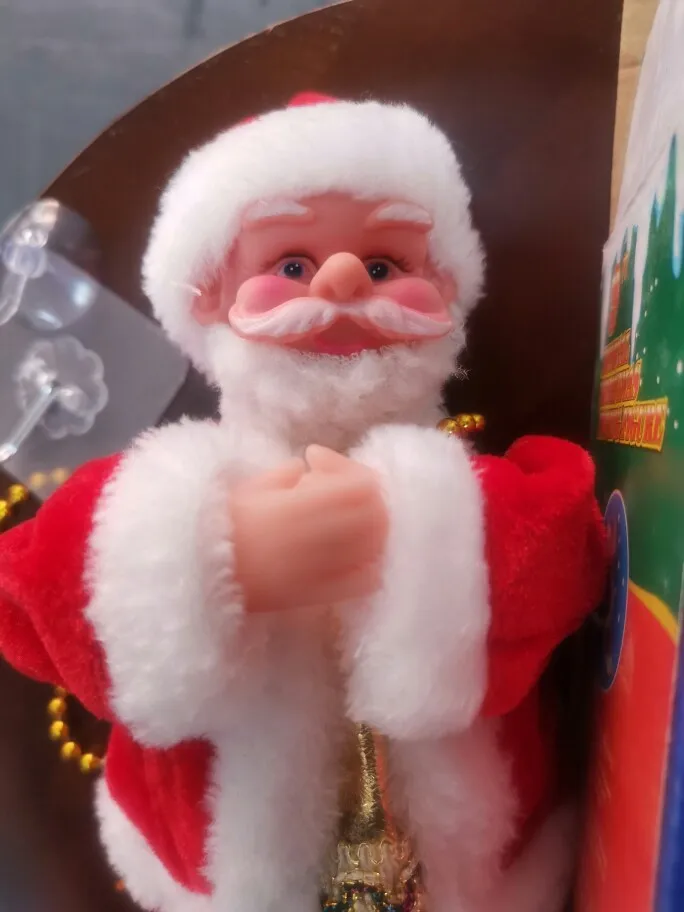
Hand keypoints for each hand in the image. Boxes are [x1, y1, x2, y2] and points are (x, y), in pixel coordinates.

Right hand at [230, 448, 386, 612]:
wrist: (193, 578)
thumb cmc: (215, 528)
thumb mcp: (244, 490)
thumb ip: (279, 476)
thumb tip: (301, 468)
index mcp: (296, 508)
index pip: (358, 486)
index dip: (352, 469)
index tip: (321, 463)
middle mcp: (313, 539)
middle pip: (374, 515)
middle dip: (367, 498)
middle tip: (345, 491)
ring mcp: (318, 570)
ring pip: (374, 547)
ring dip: (370, 528)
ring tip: (349, 520)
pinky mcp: (317, 596)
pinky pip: (361, 582)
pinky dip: (369, 565)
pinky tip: (356, 555)